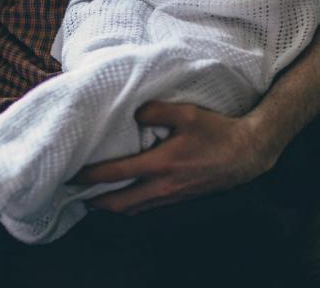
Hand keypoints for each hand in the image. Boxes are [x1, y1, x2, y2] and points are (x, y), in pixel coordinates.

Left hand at [67, 101, 276, 215]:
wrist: (247, 154)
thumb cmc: (217, 131)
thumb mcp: (188, 113)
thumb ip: (157, 111)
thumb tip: (134, 113)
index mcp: (161, 164)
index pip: (116, 174)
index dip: (90, 176)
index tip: (72, 174)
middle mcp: (163, 186)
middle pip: (119, 203)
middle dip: (95, 201)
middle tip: (75, 193)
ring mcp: (171, 196)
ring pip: (133, 209)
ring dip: (112, 206)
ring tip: (95, 197)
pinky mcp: (180, 198)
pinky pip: (147, 207)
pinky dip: (130, 205)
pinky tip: (126, 196)